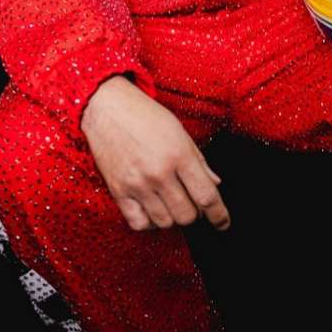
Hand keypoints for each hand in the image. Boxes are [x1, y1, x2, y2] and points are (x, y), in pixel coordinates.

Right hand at [81, 75, 230, 231]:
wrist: (107, 108)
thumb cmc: (145, 115)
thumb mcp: (179, 131)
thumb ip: (199, 160)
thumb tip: (215, 183)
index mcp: (179, 154)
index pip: (206, 196)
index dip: (219, 215)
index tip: (224, 223)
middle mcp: (159, 172)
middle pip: (187, 215)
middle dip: (195, 214)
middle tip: (193, 203)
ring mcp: (137, 184)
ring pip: (165, 222)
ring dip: (173, 217)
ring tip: (172, 203)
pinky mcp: (119, 191)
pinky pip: (139, 223)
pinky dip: (150, 223)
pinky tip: (153, 210)